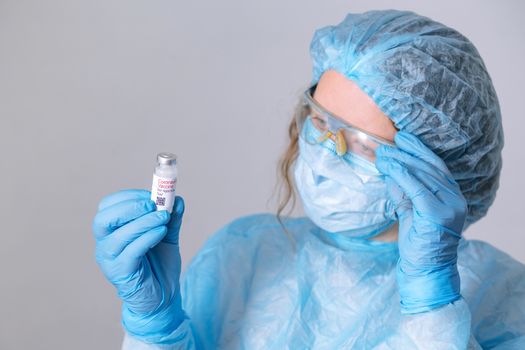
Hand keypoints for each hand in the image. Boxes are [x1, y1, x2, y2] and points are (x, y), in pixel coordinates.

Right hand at [92, 189, 185, 341]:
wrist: (164, 296)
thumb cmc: (160, 264)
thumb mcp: (167, 235)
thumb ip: (171, 218)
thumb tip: (177, 199)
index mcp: (112, 231)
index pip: (108, 206)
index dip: (129, 196)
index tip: (152, 193)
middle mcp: (106, 244)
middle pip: (103, 219)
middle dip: (129, 207)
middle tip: (153, 204)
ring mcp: (110, 259)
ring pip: (118, 235)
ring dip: (143, 222)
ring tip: (164, 218)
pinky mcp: (121, 273)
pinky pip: (131, 251)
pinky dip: (147, 237)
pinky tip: (161, 232)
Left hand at [375, 131, 466, 313]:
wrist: (425, 272)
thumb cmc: (418, 245)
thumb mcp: (410, 212)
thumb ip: (403, 192)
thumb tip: (390, 171)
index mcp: (452, 197)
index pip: (435, 167)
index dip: (418, 151)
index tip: (402, 138)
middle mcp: (455, 199)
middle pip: (429, 168)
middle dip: (407, 153)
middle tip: (388, 143)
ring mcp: (450, 206)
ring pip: (423, 176)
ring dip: (400, 162)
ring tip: (383, 154)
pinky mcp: (438, 214)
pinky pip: (417, 189)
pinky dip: (402, 176)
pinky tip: (389, 167)